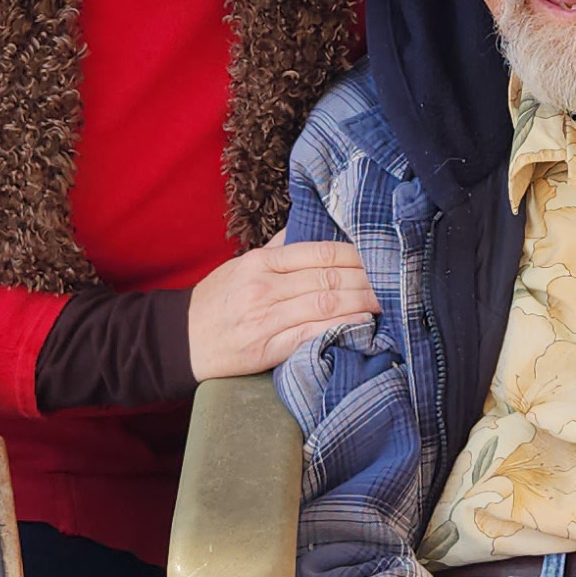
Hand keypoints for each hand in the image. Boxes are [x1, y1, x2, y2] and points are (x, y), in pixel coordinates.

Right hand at [188, 239, 375, 377]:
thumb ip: (276, 249)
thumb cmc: (215, 302)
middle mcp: (264, 287)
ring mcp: (265, 319)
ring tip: (388, 302)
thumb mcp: (239, 265)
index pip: (319, 252)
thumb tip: (310, 227)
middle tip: (396, 281)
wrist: (179, 341)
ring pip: (325, 304)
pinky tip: (362, 325)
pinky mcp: (266, 349)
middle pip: (329, 277)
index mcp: (260, 262)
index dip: (356, 254)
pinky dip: (340, 328)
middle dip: (368, 279)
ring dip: (362, 302)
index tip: (380, 257)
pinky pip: (311, 335)